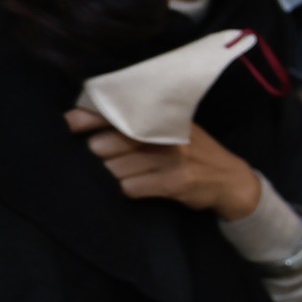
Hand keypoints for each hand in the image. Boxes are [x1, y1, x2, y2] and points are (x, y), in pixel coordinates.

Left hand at [66, 110, 263, 220]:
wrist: (231, 180)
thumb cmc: (195, 152)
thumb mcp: (175, 129)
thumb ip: (141, 124)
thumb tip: (91, 124)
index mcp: (163, 117)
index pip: (117, 112)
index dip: (89, 117)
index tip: (70, 123)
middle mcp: (165, 134)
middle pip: (106, 144)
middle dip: (100, 154)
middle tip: (108, 157)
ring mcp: (171, 158)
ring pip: (115, 169)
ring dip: (114, 174)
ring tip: (129, 172)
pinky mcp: (174, 182)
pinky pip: (130, 188)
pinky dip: (129, 189)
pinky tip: (140, 187)